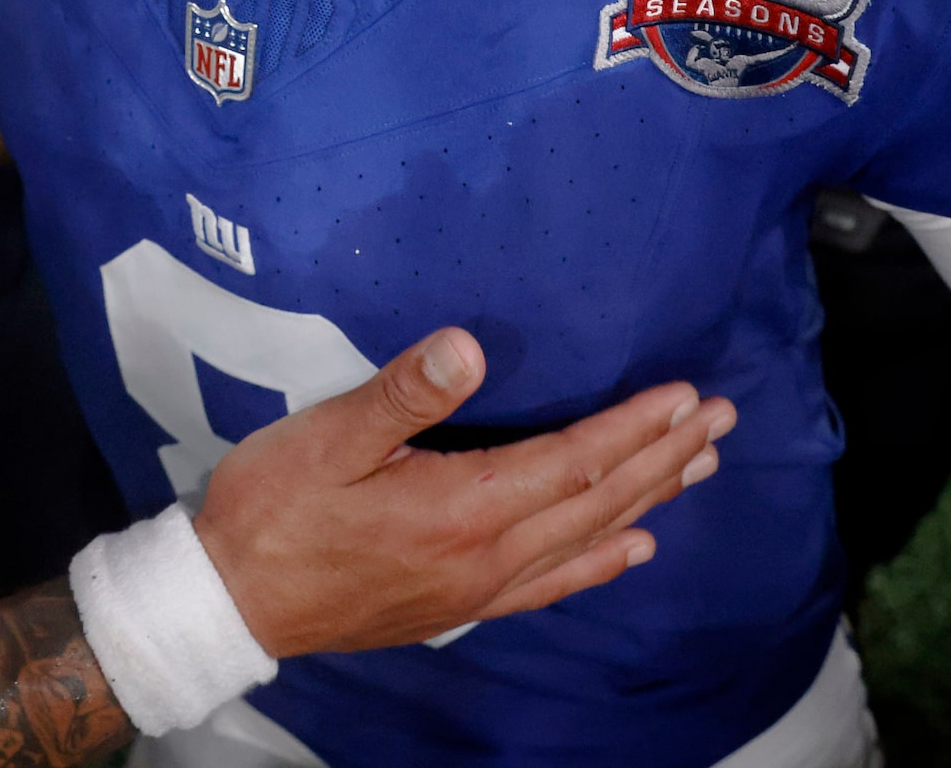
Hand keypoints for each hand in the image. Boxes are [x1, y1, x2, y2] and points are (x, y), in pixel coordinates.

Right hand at [192, 328, 733, 656]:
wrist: (231, 600)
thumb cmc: (270, 507)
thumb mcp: (326, 437)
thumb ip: (404, 393)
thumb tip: (469, 347)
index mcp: (459, 508)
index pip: (572, 459)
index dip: (633, 426)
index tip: (684, 395)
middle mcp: (484, 556)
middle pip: (596, 500)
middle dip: (663, 456)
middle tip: (719, 420)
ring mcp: (476, 588)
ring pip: (585, 539)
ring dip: (648, 499)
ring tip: (698, 468)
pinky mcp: (457, 604)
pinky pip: (552, 583)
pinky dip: (601, 560)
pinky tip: (631, 547)